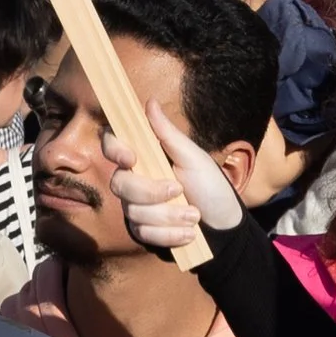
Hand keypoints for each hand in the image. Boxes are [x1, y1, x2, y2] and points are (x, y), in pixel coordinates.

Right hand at [103, 97, 244, 251]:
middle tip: (180, 191)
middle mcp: (134, 180)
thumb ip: (168, 134)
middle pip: (120, 183)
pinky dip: (169, 234)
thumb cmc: (210, 185)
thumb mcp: (193, 157)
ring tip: (195, 216)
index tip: (131, 158)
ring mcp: (135, 207)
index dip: (114, 149)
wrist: (223, 224)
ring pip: (134, 211)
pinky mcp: (142, 231)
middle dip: (151, 192)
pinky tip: (189, 233)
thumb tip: (149, 102)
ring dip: (169, 215)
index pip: (112, 145)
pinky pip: (143, 233)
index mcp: (145, 156)